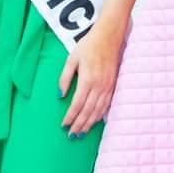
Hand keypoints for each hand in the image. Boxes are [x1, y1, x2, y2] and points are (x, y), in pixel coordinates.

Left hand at [58, 22, 122, 136]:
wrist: (109, 37)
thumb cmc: (88, 46)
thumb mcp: (71, 59)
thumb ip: (64, 78)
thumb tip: (60, 95)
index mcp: (87, 79)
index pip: (77, 104)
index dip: (70, 117)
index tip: (64, 125)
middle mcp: (99, 86)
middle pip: (88, 111)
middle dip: (79, 124)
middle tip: (72, 135)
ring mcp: (108, 87)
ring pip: (98, 111)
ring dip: (89, 123)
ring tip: (82, 133)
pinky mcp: (113, 86)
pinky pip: (107, 105)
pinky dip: (100, 116)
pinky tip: (95, 122)